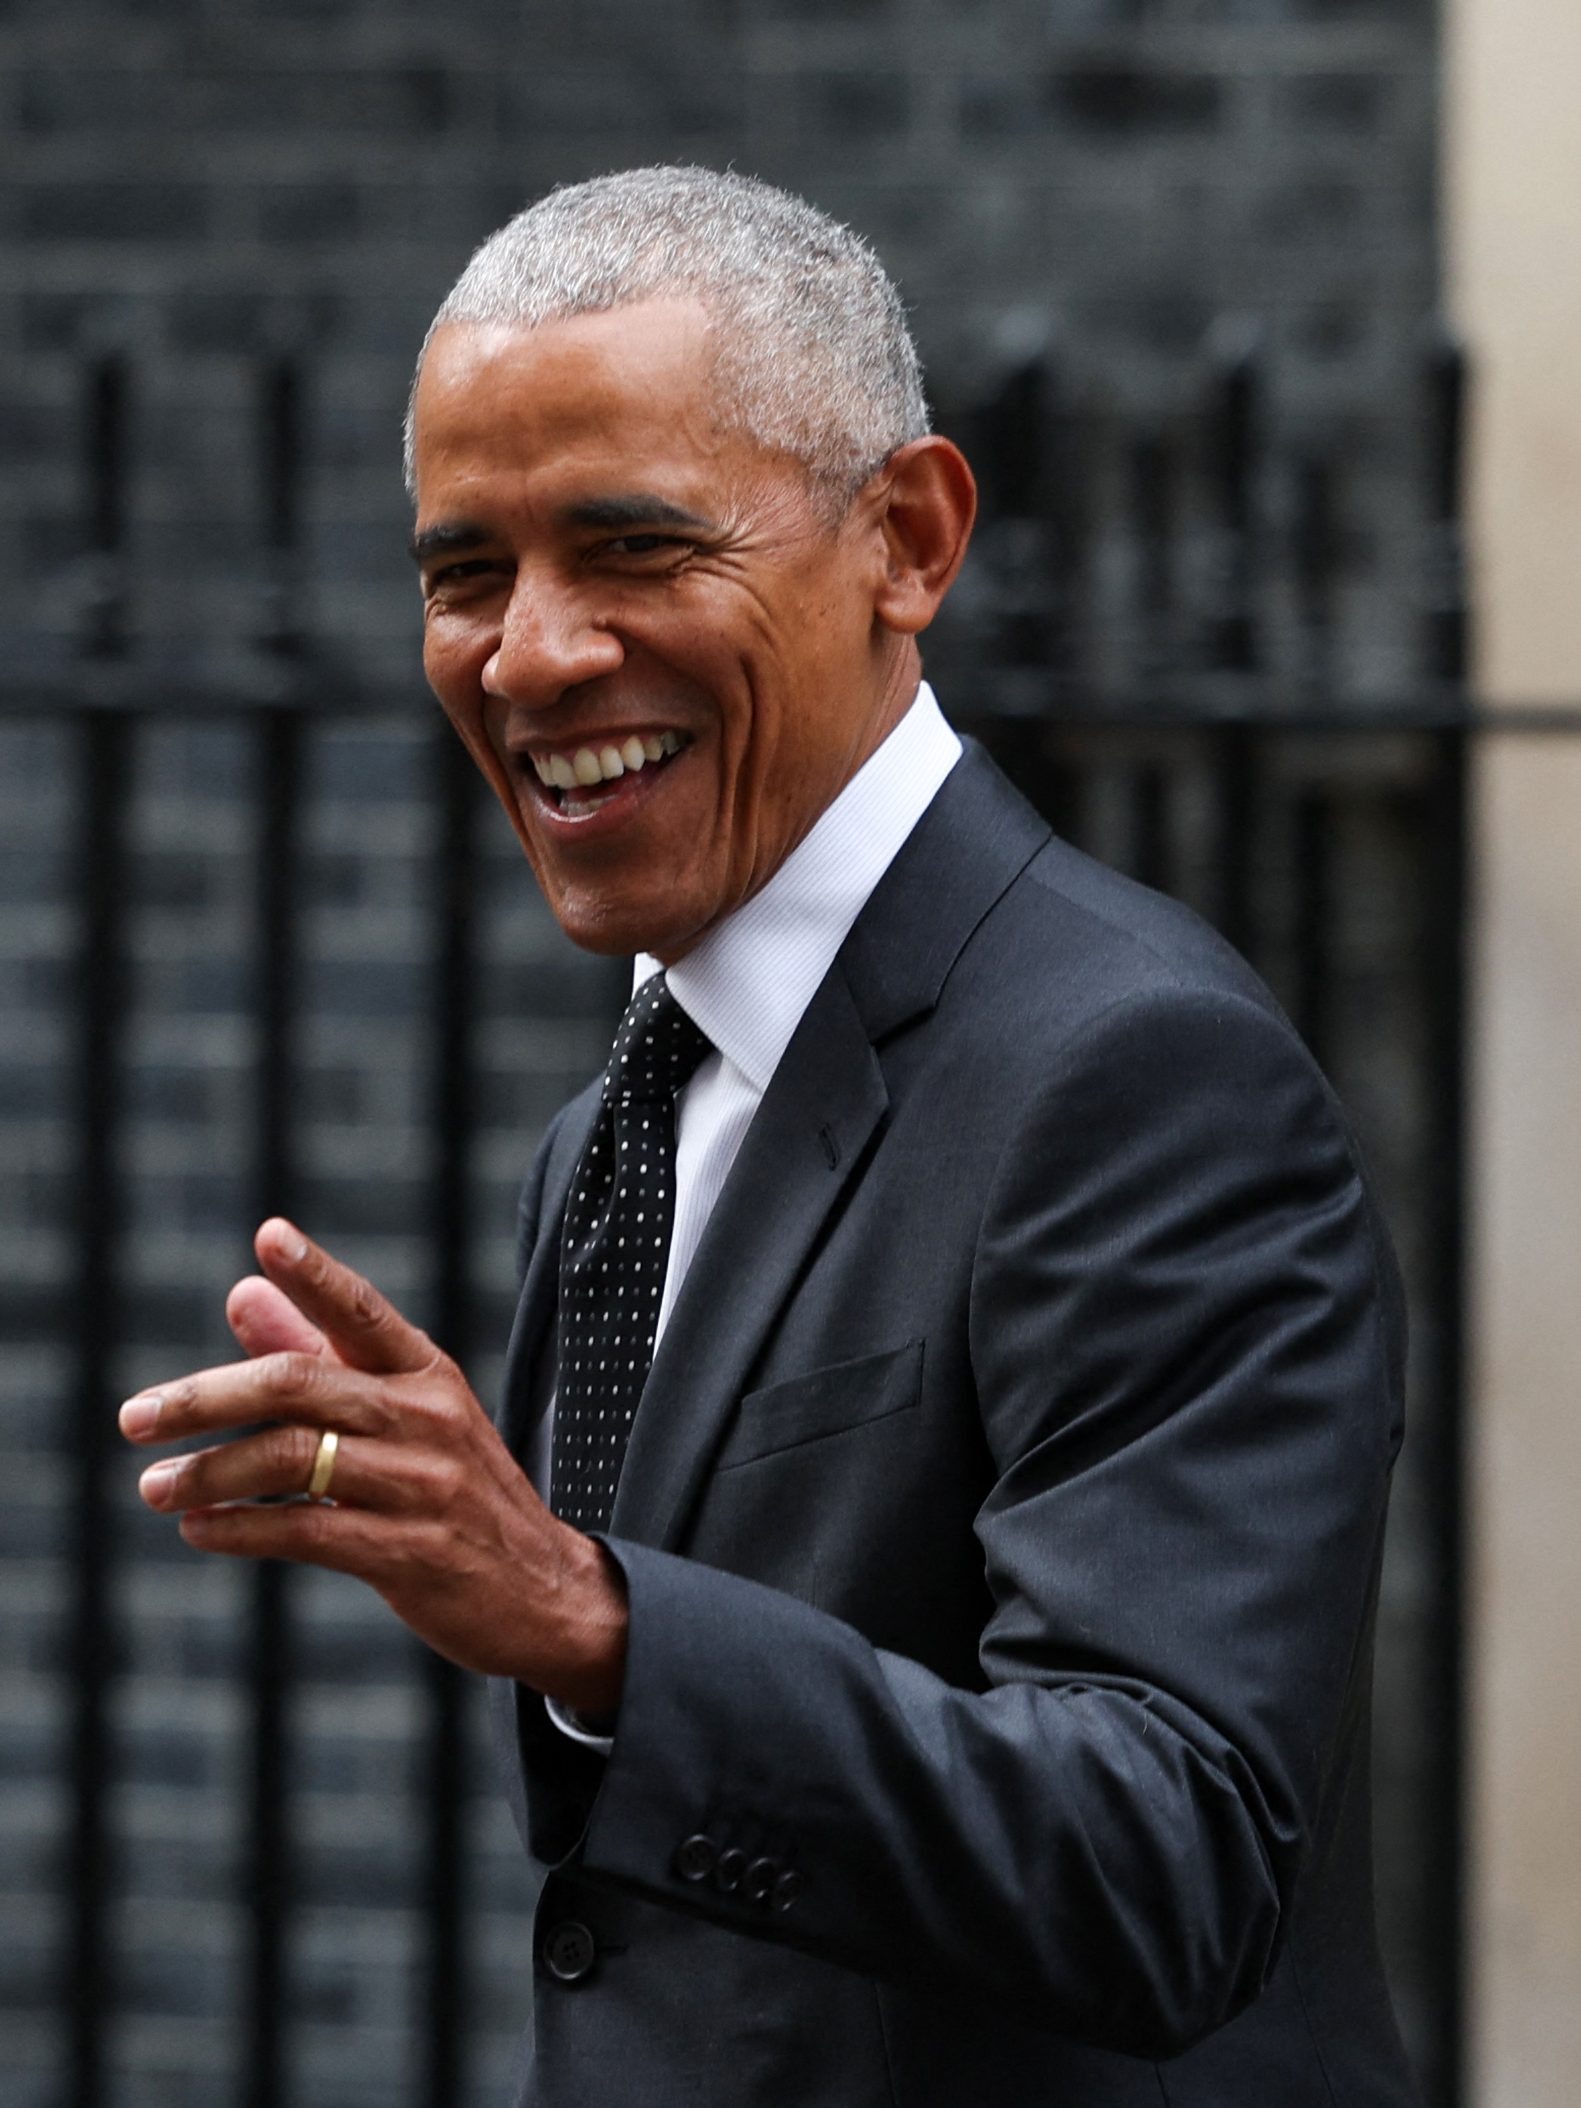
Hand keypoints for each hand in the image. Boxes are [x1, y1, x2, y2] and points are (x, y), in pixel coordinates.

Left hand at [119, 1217, 626, 1716]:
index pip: (364, 1311)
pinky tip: (199, 1529)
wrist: (543, 1590)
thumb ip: (320, 1353)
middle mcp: (428, 1418)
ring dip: (210, 1472)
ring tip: (155, 1485)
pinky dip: (240, 1529)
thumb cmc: (456, 1490)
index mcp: (428, 1373)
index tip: (269, 1236)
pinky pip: (307, 1532)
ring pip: (293, 1460)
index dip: (317, 1273)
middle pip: (302, 1385)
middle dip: (208, 1397)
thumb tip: (241, 1292)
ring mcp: (423, 1486)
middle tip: (136, 1416)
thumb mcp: (404, 1414)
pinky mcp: (410, 1554)